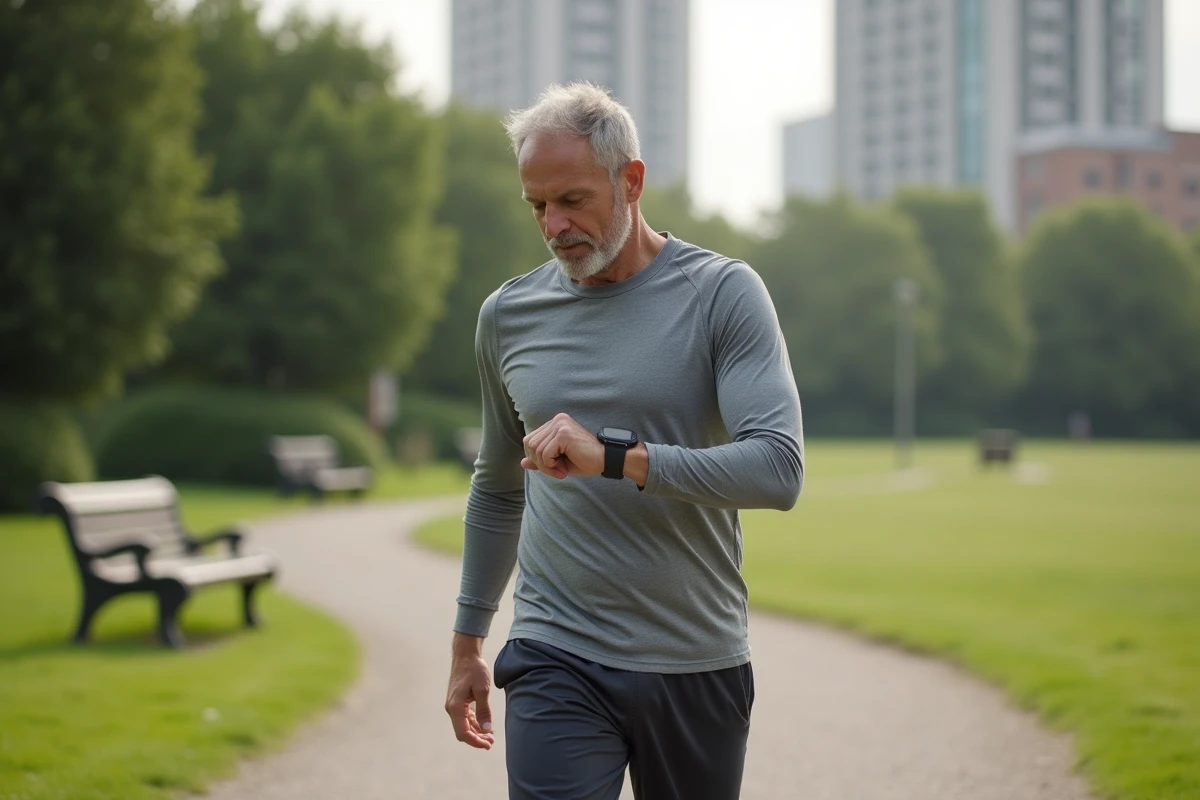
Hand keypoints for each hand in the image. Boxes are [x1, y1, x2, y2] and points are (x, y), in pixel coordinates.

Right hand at [445, 634, 494, 749]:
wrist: (465, 655)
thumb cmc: (474, 670)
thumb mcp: (482, 690)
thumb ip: (484, 710)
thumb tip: (487, 730)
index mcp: (455, 707)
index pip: (463, 732)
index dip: (475, 742)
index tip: (488, 745)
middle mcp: (452, 708)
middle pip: (463, 732)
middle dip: (477, 739)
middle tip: (491, 742)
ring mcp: (454, 705)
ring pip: (464, 726)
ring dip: (476, 732)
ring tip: (490, 737)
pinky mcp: (458, 702)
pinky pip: (465, 718)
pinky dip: (475, 724)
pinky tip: (485, 726)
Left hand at [521, 413, 603, 478]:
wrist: (606, 460)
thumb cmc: (585, 460)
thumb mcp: (559, 461)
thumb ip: (541, 460)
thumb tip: (522, 462)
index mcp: (555, 423)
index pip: (530, 440)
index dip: (536, 458)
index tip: (553, 468)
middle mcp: (556, 420)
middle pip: (529, 444)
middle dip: (539, 463)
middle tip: (557, 471)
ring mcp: (560, 425)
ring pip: (536, 450)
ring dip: (546, 466)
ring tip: (561, 470)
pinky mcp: (563, 433)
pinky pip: (545, 454)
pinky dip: (550, 466)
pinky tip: (563, 469)